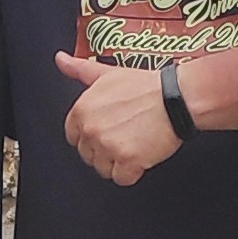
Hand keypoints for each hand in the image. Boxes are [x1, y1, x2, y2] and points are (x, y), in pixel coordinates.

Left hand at [55, 50, 180, 186]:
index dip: (91, 135)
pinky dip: (134, 172)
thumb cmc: (147, 86)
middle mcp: (91, 129)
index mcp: (82, 110)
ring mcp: (108, 146)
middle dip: (105, 150)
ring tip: (135, 142)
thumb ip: (80, 70)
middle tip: (126, 135)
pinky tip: (143, 153)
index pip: (73, 136)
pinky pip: (122, 179)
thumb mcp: (108, 73)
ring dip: (119, 162)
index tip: (106, 131)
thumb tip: (60, 60)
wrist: (177, 97)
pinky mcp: (127, 161)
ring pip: (104, 169)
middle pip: (88, 155)